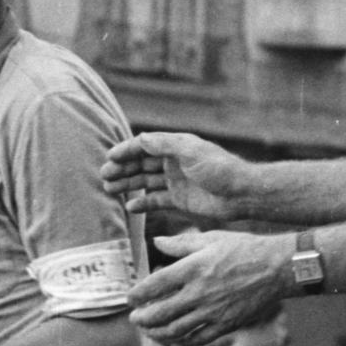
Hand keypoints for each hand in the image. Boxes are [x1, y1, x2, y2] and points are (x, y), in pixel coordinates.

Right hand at [103, 132, 253, 226]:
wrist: (241, 194)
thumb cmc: (220, 168)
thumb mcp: (190, 151)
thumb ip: (164, 144)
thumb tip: (140, 138)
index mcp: (176, 146)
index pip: (145, 146)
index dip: (126, 151)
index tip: (110, 158)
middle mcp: (173, 162)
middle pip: (141, 164)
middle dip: (122, 169)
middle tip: (104, 176)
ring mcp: (175, 182)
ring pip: (145, 182)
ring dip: (128, 185)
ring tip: (110, 190)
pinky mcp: (179, 200)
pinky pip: (156, 201)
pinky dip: (143, 203)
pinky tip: (130, 207)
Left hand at [128, 231, 291, 345]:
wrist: (279, 267)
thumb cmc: (245, 248)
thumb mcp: (211, 238)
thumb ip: (181, 243)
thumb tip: (157, 242)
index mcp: (193, 268)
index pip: (155, 285)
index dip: (138, 294)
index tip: (130, 298)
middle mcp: (200, 292)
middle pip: (160, 312)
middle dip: (142, 318)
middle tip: (134, 319)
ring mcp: (213, 311)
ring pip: (176, 330)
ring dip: (157, 333)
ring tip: (148, 331)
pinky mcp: (226, 324)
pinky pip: (198, 339)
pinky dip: (182, 341)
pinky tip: (174, 338)